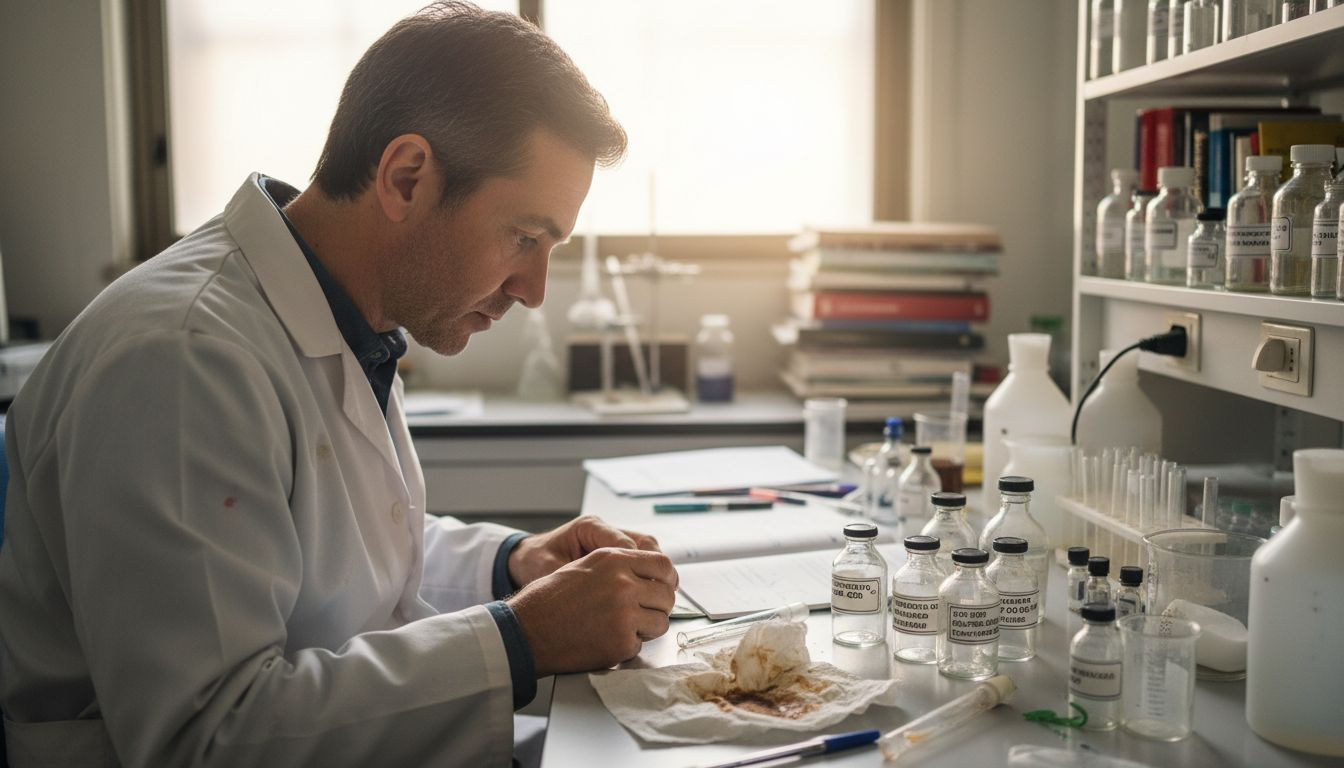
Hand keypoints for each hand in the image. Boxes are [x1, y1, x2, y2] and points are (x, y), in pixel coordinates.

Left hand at [507, 515, 660, 588]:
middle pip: (644, 543)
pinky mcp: (618, 551)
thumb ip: (573, 579)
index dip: (636, 568)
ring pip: (649, 549)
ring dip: (658, 571)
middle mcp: (605, 529)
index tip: (641, 591)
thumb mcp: (549, 570)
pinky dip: (650, 574)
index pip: (624, 544)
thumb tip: (602, 596)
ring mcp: (613, 538)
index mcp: (589, 527)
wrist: (528, 558)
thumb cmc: (537, 563)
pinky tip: (652, 592)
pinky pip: (643, 558)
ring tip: (664, 593)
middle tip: (662, 592)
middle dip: (656, 568)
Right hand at [507, 547, 677, 675]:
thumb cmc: (549, 599)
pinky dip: (627, 646)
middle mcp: (623, 584)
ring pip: (660, 622)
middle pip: (667, 595)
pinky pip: (641, 644)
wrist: (526, 630)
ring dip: (646, 627)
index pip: (663, 565)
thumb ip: (620, 567)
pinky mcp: (621, 643)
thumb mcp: (585, 566)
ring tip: (621, 627)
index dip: (667, 579)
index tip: (664, 587)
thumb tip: (652, 575)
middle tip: (643, 612)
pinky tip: (605, 639)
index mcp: (614, 559)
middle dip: (658, 606)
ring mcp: (624, 615)